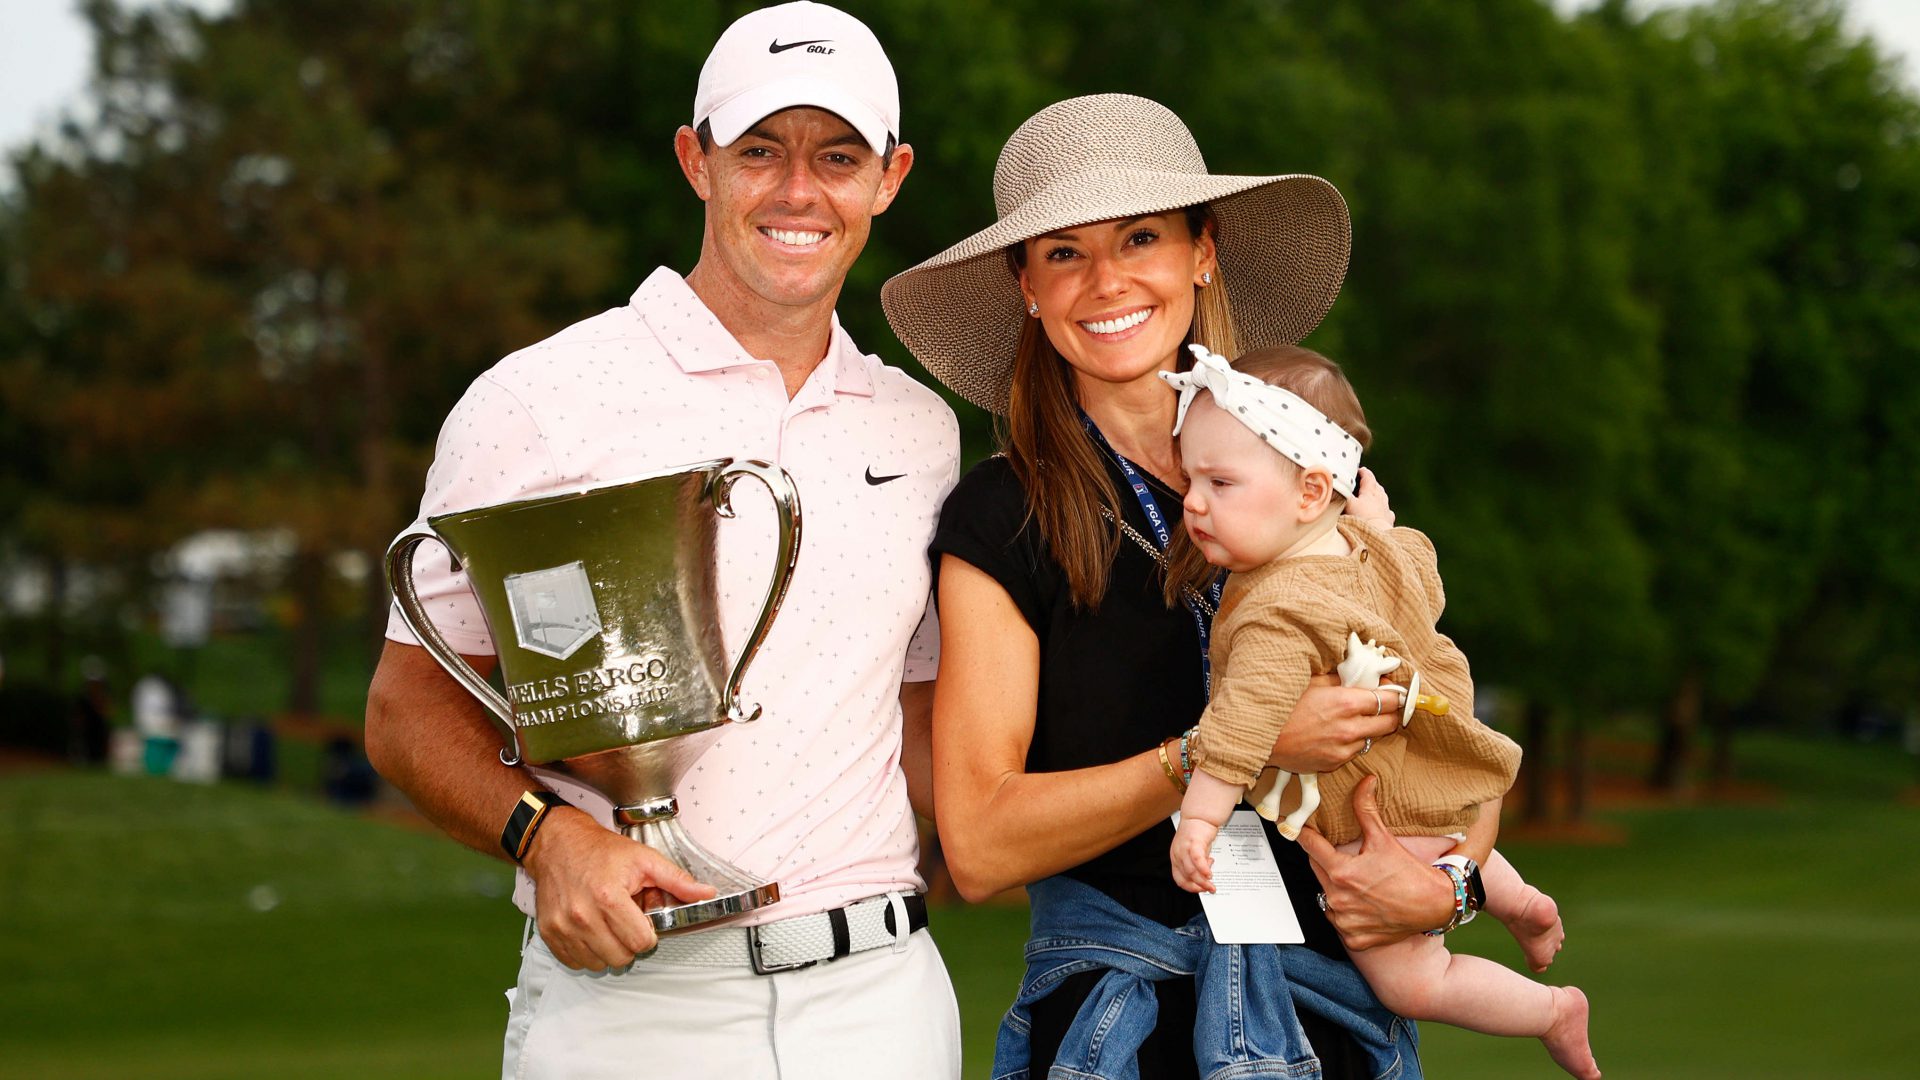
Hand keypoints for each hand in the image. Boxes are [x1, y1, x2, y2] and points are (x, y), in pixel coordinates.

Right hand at [523, 809, 718, 970]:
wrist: (559, 844)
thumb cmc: (600, 851)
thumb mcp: (644, 859)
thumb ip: (677, 881)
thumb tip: (706, 893)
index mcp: (609, 897)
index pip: (640, 942)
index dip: (648, 933)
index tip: (643, 921)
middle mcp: (583, 916)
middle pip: (620, 957)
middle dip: (629, 943)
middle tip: (626, 921)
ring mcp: (563, 927)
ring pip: (598, 963)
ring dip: (608, 949)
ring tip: (607, 924)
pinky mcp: (549, 933)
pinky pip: (575, 962)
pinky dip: (586, 952)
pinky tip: (591, 930)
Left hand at [1171, 818, 1218, 893]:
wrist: (1199, 817)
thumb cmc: (1197, 834)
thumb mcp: (1195, 853)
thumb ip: (1198, 865)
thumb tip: (1205, 876)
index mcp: (1176, 858)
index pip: (1179, 878)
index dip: (1190, 887)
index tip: (1200, 890)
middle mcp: (1177, 854)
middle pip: (1186, 877)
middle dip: (1199, 887)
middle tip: (1209, 889)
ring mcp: (1184, 849)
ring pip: (1191, 872)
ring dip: (1202, 881)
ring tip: (1211, 884)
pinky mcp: (1193, 843)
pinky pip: (1197, 860)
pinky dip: (1203, 869)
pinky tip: (1209, 874)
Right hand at [1269, 676, 1404, 773]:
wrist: (1260, 737)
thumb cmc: (1283, 706)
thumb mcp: (1312, 682)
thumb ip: (1341, 679)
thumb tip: (1364, 676)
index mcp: (1346, 703)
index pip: (1390, 700)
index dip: (1395, 695)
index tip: (1393, 691)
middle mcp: (1350, 728)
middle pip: (1390, 723)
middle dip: (1391, 713)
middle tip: (1382, 707)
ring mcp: (1343, 749)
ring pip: (1372, 738)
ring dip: (1368, 729)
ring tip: (1352, 720)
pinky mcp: (1334, 763)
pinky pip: (1353, 752)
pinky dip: (1350, 743)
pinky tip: (1335, 734)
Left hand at [1296, 776, 1453, 950]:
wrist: (1436, 905)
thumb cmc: (1410, 873)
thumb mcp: (1384, 838)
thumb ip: (1366, 809)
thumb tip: (1365, 781)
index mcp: (1341, 873)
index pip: (1309, 847)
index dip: (1304, 834)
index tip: (1300, 828)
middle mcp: (1337, 899)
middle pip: (1316, 871)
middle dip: (1325, 861)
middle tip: (1342, 856)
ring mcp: (1345, 922)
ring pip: (1325, 897)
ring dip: (1334, 888)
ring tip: (1358, 882)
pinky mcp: (1353, 939)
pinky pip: (1339, 922)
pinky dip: (1347, 913)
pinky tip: (1363, 904)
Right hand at [1343, 467, 1393, 527]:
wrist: (1377, 532)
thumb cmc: (1362, 517)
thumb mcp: (1348, 504)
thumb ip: (1343, 494)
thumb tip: (1335, 485)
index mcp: (1370, 491)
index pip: (1368, 476)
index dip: (1363, 472)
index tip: (1359, 470)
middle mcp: (1380, 497)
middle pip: (1376, 486)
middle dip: (1370, 482)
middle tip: (1364, 482)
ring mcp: (1385, 507)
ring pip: (1382, 496)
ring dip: (1378, 494)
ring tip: (1373, 494)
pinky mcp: (1388, 518)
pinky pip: (1387, 510)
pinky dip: (1383, 508)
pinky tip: (1382, 511)